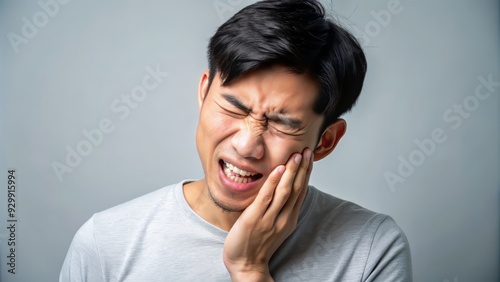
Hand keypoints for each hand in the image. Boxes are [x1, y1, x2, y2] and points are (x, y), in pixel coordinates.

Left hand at [223, 148, 313, 281]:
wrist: (245, 265)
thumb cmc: (257, 244)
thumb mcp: (274, 226)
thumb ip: (279, 209)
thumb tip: (281, 189)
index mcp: (289, 218)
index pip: (300, 191)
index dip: (306, 173)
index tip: (309, 157)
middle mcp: (283, 217)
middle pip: (296, 189)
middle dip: (302, 169)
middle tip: (306, 150)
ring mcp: (269, 218)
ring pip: (285, 191)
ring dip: (292, 171)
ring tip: (296, 155)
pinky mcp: (255, 219)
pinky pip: (266, 198)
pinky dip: (273, 182)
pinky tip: (278, 169)